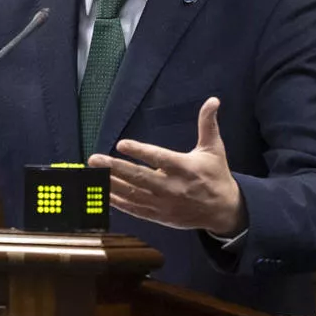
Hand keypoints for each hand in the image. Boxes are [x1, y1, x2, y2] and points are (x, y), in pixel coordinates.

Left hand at [89, 97, 246, 235]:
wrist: (223, 210)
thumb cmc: (216, 175)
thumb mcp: (214, 149)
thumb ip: (208, 124)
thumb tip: (213, 100)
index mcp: (185, 168)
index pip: (159, 159)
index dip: (140, 151)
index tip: (121, 144)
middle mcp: (173, 187)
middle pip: (139, 177)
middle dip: (115, 168)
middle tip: (94, 159)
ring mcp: (164, 204)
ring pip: (133, 194)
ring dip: (111, 184)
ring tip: (93, 174)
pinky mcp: (159, 216)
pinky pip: (134, 209)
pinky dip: (117, 202)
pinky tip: (103, 193)